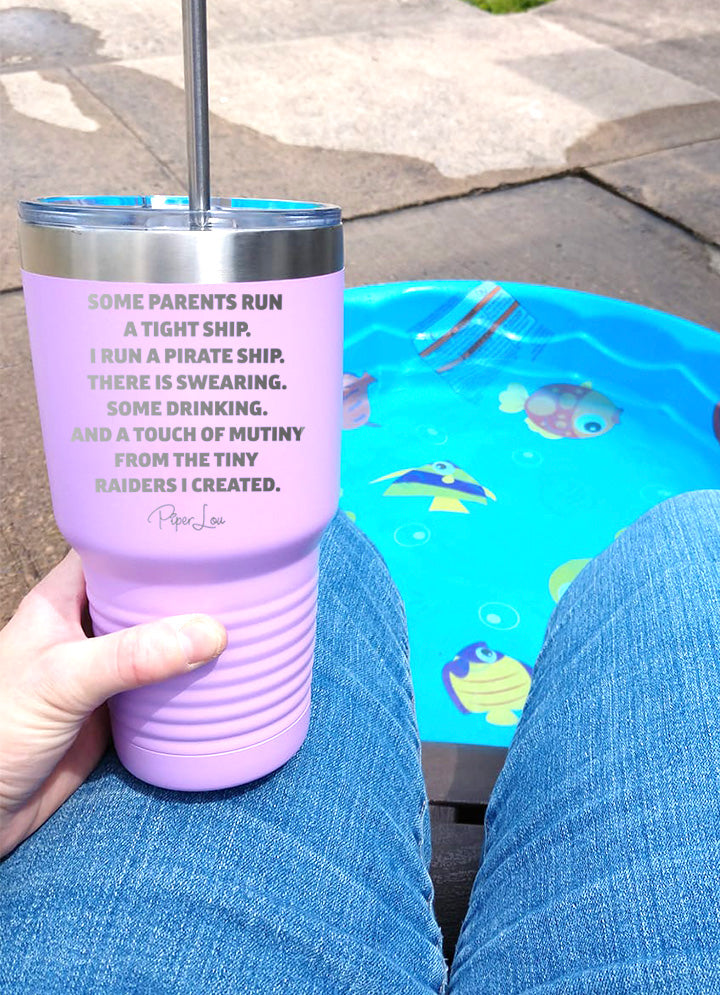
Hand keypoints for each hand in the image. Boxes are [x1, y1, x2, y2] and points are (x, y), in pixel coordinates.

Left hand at [0, 551, 226, 857]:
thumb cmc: (0, 729)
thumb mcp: (63, 681)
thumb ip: (130, 657)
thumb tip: (208, 634)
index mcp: (62, 600)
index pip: (116, 552)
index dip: (157, 540)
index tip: (208, 536)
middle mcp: (86, 627)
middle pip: (148, 594)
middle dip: (189, 589)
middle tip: (243, 580)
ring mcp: (105, 669)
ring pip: (160, 640)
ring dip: (195, 637)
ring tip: (248, 620)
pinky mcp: (119, 709)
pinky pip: (164, 685)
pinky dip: (192, 681)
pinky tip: (227, 673)